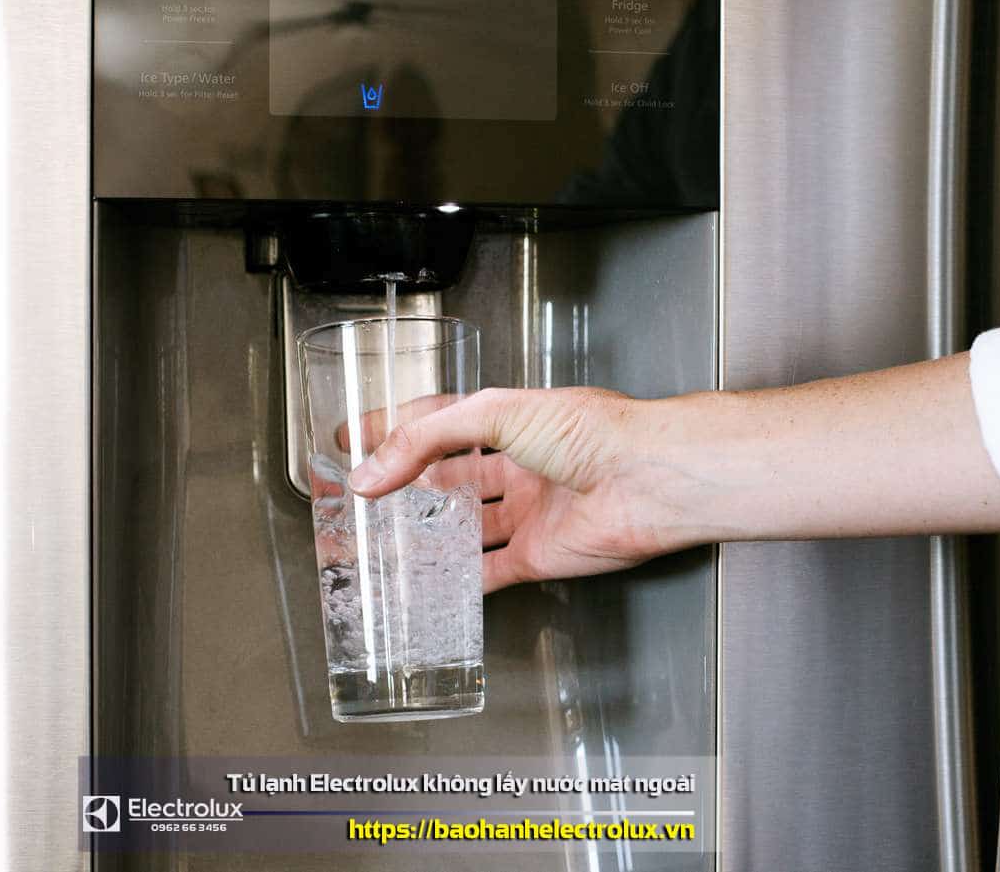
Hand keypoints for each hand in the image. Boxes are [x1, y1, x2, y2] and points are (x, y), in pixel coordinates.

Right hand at [345, 355, 999, 594]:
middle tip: (351, 501)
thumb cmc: (595, 430)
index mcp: (505, 420)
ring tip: (373, 547)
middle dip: (395, 487)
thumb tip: (371, 472)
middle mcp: (515, 464)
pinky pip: (489, 572)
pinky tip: (428, 587)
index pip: (433, 423)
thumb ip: (426, 439)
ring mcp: (526, 511)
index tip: (349, 440)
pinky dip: (457, 581)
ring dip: (417, 537)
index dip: (390, 431)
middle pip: (442, 477)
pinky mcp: (538, 556)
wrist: (650, 478)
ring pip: (459, 528)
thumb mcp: (494, 412)